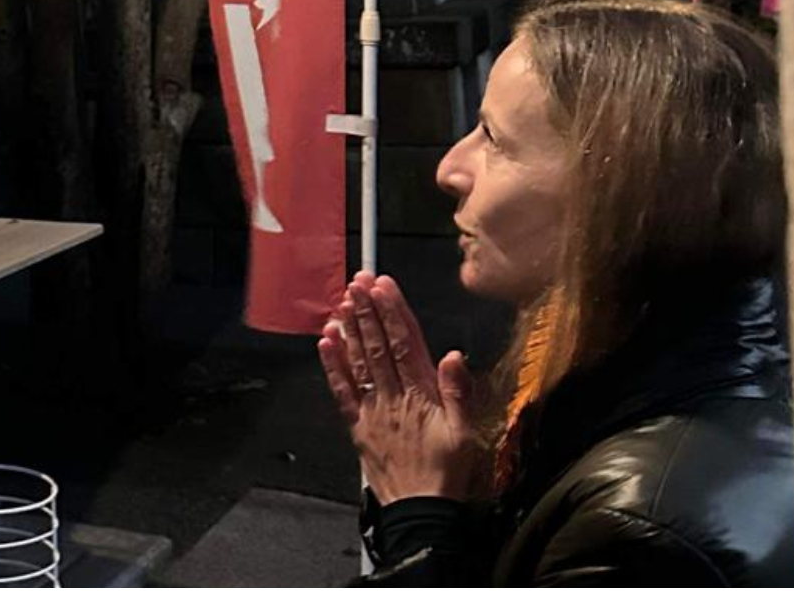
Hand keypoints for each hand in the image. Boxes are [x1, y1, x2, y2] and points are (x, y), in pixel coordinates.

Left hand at [317, 272, 485, 503]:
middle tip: (358, 281)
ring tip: (343, 300)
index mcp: (422, 395)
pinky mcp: (357, 426)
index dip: (393, 312)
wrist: (421, 512)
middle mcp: (393, 397)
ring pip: (360, 362)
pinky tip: (326, 342)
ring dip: (351, 329)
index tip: (384, 286)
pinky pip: (341, 392)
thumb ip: (459, 393)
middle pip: (379, 346)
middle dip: (367, 311)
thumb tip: (453, 354)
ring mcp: (372, 411)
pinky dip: (332, 366)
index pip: (406, 344)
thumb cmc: (448, 474)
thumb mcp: (467, 434)